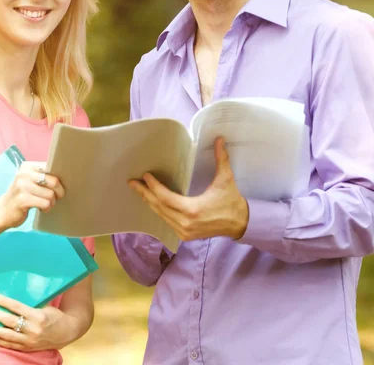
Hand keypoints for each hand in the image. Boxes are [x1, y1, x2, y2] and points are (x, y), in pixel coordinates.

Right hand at [0, 162, 64, 230]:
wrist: (2, 211)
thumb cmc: (22, 196)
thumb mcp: (29, 181)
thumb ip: (43, 176)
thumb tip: (68, 175)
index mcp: (27, 166)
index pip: (52, 167)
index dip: (60, 178)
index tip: (59, 186)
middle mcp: (24, 174)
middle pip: (54, 181)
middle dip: (59, 192)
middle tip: (56, 198)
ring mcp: (22, 186)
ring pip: (51, 194)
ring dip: (52, 202)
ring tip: (46, 204)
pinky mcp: (22, 200)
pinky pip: (45, 203)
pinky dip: (47, 208)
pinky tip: (41, 209)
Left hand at [0, 293, 79, 351]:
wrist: (66, 332)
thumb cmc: (55, 315)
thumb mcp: (46, 306)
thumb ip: (31, 304)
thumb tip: (15, 296)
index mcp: (38, 315)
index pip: (16, 307)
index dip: (3, 301)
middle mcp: (32, 329)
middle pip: (9, 321)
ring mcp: (29, 340)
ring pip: (7, 335)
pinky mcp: (27, 348)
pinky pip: (10, 345)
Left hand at [129, 137, 248, 240]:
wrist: (240, 223)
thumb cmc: (231, 200)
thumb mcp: (225, 179)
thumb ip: (220, 158)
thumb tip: (218, 138)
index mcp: (193, 209)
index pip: (165, 198)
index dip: (154, 187)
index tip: (145, 176)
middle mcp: (185, 223)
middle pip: (158, 207)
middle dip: (144, 193)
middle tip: (132, 182)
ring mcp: (184, 231)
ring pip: (161, 215)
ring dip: (149, 202)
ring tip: (139, 190)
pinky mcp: (185, 235)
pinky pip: (166, 221)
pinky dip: (158, 210)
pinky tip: (152, 201)